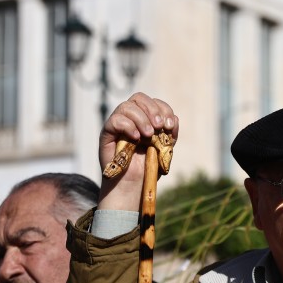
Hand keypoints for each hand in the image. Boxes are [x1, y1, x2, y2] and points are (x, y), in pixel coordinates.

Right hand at [97, 93, 178, 210]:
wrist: (132, 184)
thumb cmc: (147, 166)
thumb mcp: (165, 149)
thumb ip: (170, 134)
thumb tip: (174, 118)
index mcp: (145, 118)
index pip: (153, 102)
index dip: (163, 109)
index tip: (169, 125)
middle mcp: (130, 117)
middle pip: (139, 98)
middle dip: (152, 110)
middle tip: (159, 127)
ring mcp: (118, 123)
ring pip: (126, 106)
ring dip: (141, 118)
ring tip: (148, 135)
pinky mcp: (107, 133)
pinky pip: (114, 120)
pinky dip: (128, 126)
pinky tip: (136, 138)